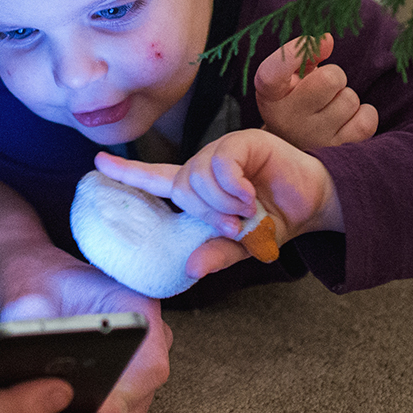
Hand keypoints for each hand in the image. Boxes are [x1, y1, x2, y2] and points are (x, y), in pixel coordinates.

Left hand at [0, 246, 171, 412]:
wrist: (40, 280)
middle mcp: (151, 345)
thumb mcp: (28, 291)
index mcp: (139, 309)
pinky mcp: (125, 392)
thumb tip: (21, 351)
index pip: (147, 363)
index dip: (123, 397)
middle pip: (137, 404)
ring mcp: (141, 373)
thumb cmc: (36, 279)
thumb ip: (28, 318)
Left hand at [95, 128, 343, 278]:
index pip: (154, 178)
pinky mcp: (243, 142)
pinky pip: (222, 165)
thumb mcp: (243, 245)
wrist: (315, 202)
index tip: (97, 163)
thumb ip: (217, 254)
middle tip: (234, 226)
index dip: (126, 172)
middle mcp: (204, 166)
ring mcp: (222, 151)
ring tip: (246, 211)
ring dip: (222, 203)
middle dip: (206, 214)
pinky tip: (249, 195)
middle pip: (182, 188)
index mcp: (199, 189)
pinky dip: (233, 186)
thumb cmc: (276, 219)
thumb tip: (191, 270)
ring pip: (199, 176)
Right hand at [255, 34, 377, 151]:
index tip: (318, 41)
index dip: (294, 53)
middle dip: (334, 77)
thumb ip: (306, 53)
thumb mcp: (290, 77)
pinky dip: (363, 115)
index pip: (273, 73)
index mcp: (269, 96)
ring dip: (346, 99)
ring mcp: (312, 139)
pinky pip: (366, 120)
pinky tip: (347, 121)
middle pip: (330, 78)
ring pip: (350, 99)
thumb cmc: (295, 101)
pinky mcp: (336, 152)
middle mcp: (286, 119)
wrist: (294, 150)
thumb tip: (327, 41)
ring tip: (330, 109)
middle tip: (324, 88)